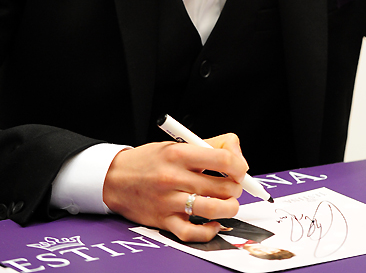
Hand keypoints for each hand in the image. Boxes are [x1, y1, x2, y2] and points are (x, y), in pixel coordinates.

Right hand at [103, 133, 247, 241]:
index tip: (240, 169)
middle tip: (233, 186)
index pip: (222, 158)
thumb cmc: (150, 160)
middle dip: (236, 188)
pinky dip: (209, 231)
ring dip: (228, 208)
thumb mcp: (177, 144)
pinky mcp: (163, 221)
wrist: (114, 177)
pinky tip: (213, 223)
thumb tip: (238, 158)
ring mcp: (168, 201)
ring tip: (229, 204)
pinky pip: (192, 232)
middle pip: (222, 186)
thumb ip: (210, 146)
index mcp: (179, 153)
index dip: (239, 166)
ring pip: (211, 209)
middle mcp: (174, 177)